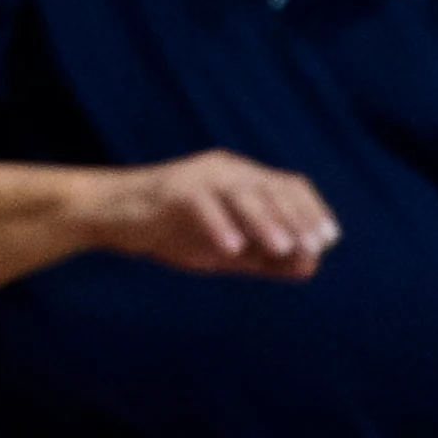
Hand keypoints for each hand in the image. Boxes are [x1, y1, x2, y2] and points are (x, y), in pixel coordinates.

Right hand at [92, 151, 339, 280]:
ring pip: (239, 191)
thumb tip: (310, 266)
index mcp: (240, 178)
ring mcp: (195, 177)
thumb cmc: (171, 230)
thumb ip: (265, 257)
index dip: (311, 209)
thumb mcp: (225, 247)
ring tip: (283, 247)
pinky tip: (231, 249)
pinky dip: (219, 225)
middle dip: (295, 216)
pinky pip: (199, 203)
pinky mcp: (169, 190)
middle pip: (269, 186)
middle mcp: (223, 170)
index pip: (287, 184)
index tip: (327, 239)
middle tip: (311, 247)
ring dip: (264, 220)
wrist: (110, 214)